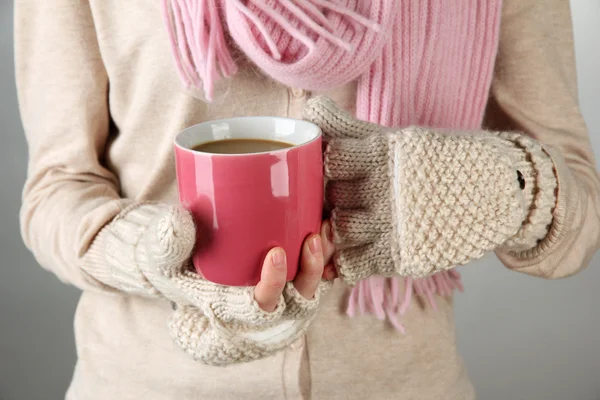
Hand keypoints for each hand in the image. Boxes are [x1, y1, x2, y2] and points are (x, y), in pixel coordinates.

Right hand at [139, 207, 335, 364]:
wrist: (179, 268)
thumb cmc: (170, 267)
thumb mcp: (159, 260)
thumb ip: (166, 244)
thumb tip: (180, 218)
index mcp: (228, 312)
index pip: (256, 310)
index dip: (272, 286)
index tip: (275, 254)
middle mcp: (257, 313)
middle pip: (296, 304)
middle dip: (310, 274)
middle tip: (312, 239)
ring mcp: (275, 298)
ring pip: (309, 289)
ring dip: (322, 263)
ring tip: (325, 230)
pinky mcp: (284, 281)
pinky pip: (311, 276)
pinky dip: (323, 256)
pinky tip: (326, 226)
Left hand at [303, 96, 555, 283]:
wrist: (502, 191)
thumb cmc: (443, 160)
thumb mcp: (400, 139)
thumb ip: (351, 128)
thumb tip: (310, 110)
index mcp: (384, 152)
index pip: (331, 158)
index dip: (326, 165)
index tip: (336, 169)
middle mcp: (386, 187)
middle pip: (333, 196)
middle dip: (333, 198)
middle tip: (343, 199)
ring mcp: (393, 225)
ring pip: (340, 229)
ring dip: (339, 228)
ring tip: (354, 220)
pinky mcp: (401, 257)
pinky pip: (353, 264)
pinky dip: (344, 262)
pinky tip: (353, 251)